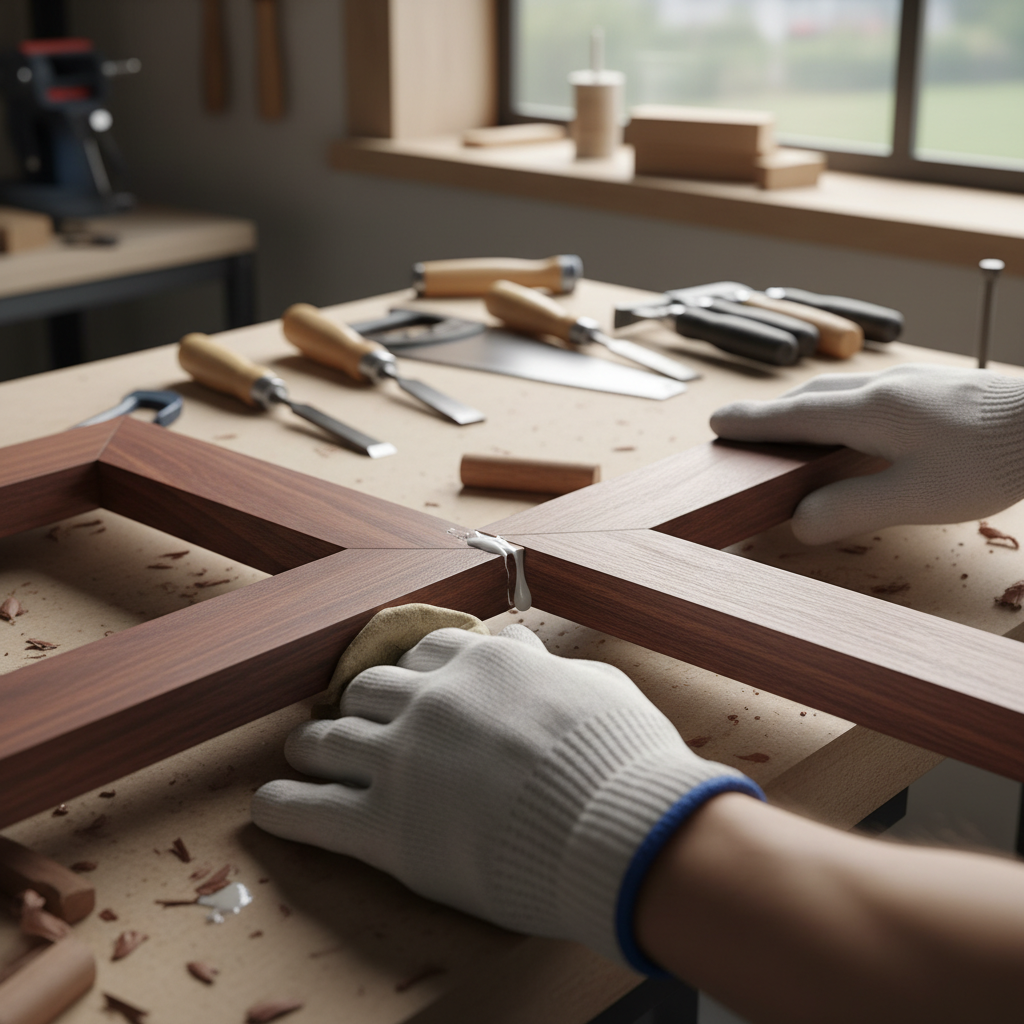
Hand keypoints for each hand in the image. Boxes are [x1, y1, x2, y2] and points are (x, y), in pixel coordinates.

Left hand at [252, 623, 760, 970]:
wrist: (617, 826)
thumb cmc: (621, 756)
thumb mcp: (593, 683)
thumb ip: (544, 665)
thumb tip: (521, 646)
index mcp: (479, 665)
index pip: (423, 655)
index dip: (412, 674)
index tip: (407, 689)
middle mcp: (429, 701)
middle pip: (365, 691)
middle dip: (357, 706)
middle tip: (353, 723)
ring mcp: (399, 761)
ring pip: (326, 740)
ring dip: (312, 747)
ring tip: (304, 755)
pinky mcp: (382, 827)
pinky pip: (309, 810)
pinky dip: (283, 806)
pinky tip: (268, 805)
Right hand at [710, 364, 1023, 544]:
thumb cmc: (989, 461)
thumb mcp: (915, 499)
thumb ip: (850, 509)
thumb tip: (799, 521)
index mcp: (869, 411)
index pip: (793, 416)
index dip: (751, 423)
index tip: (717, 424)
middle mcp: (883, 388)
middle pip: (811, 398)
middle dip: (774, 415)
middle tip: (746, 432)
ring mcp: (909, 384)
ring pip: (839, 392)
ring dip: (806, 410)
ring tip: (792, 435)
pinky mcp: (931, 390)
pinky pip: (865, 394)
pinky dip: (837, 410)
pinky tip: (852, 430)